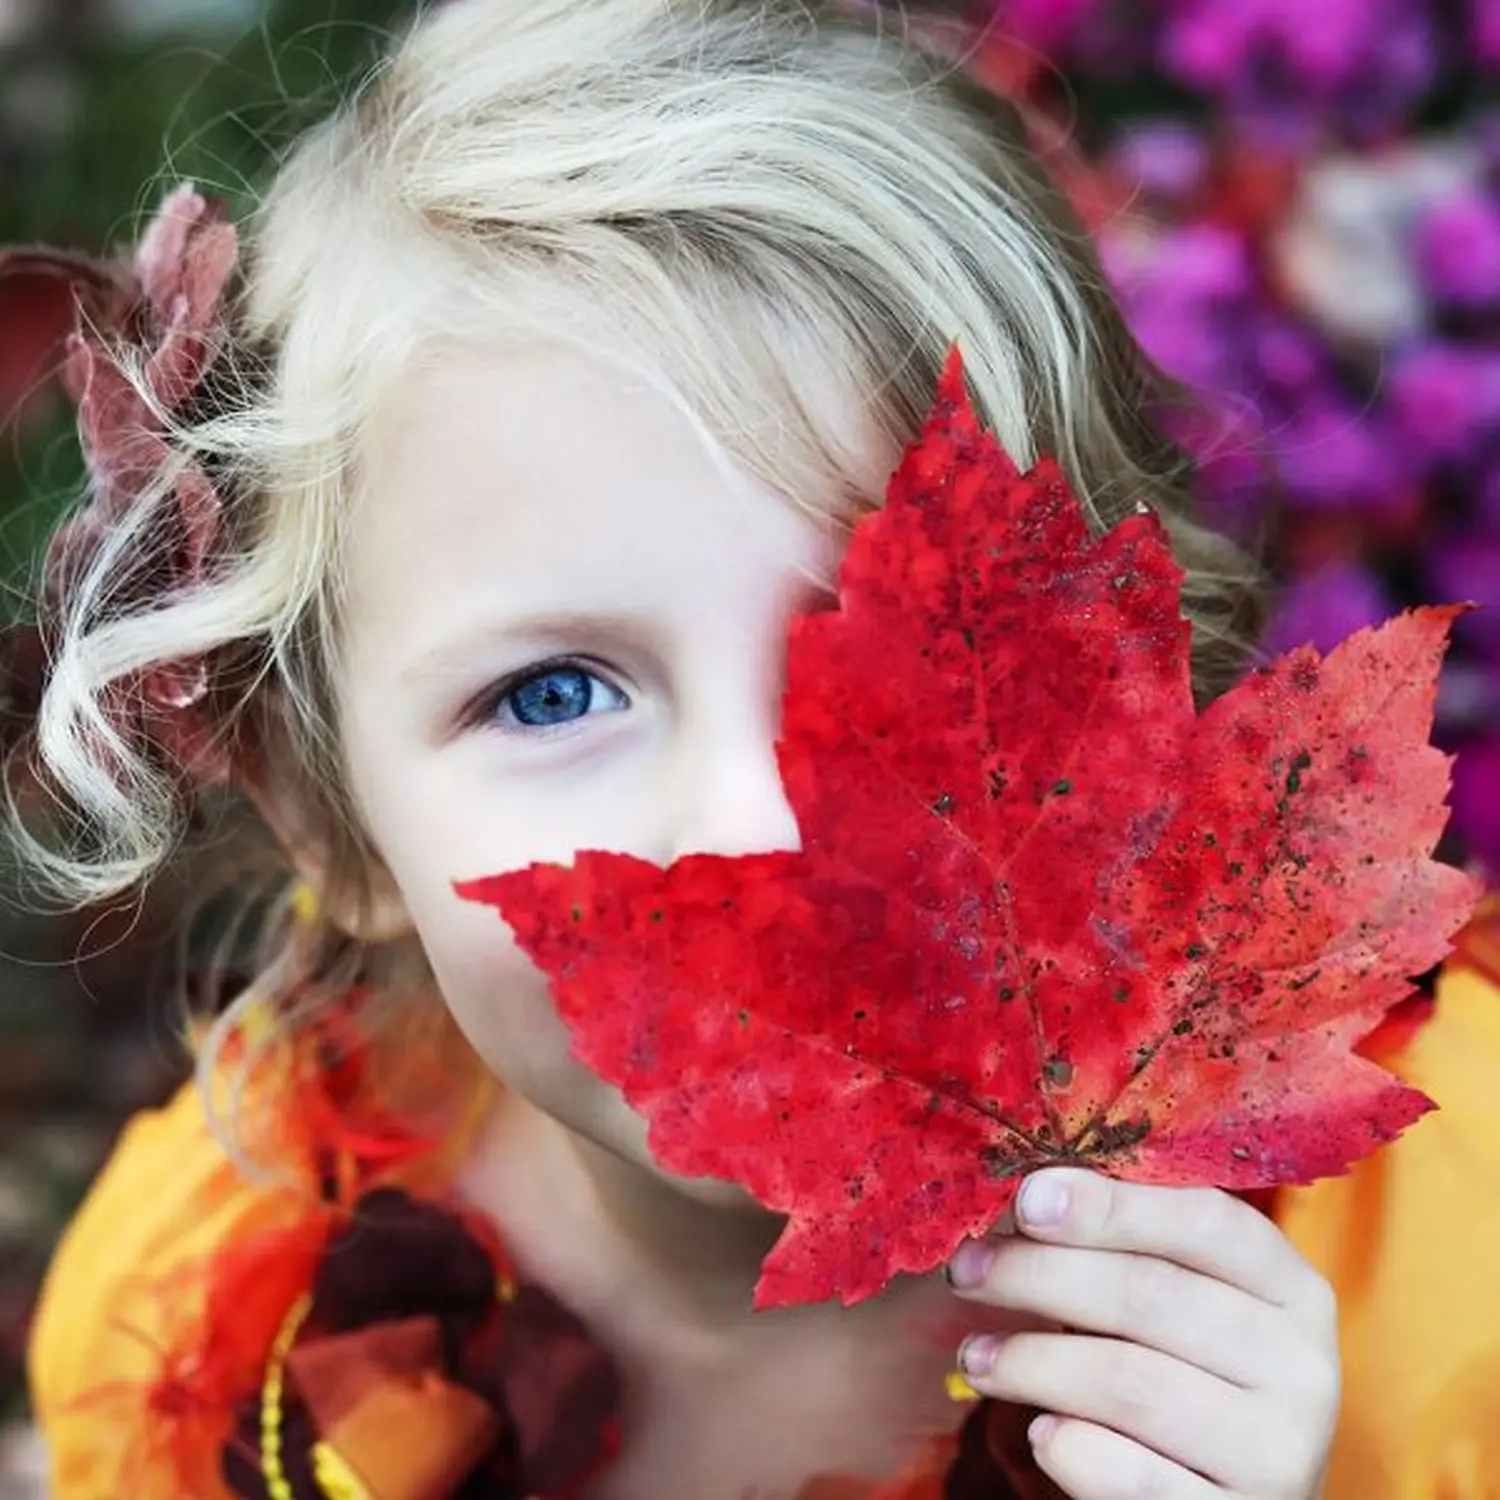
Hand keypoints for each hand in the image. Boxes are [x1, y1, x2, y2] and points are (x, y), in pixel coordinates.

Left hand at [946, 1170, 1338, 1499]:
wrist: (1226, 1498)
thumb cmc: (1184, 1372)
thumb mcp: (1178, 1299)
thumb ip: (1124, 1243)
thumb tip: (1031, 1194)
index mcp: (1292, 1288)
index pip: (1205, 1220)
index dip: (1110, 1205)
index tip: (1026, 1198)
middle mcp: (1303, 1367)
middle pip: (1150, 1296)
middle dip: (1038, 1274)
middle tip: (966, 1270)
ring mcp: (1280, 1454)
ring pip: (1129, 1382)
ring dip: (1032, 1361)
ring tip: (975, 1356)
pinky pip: (1130, 1476)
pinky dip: (1069, 1446)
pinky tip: (1038, 1430)